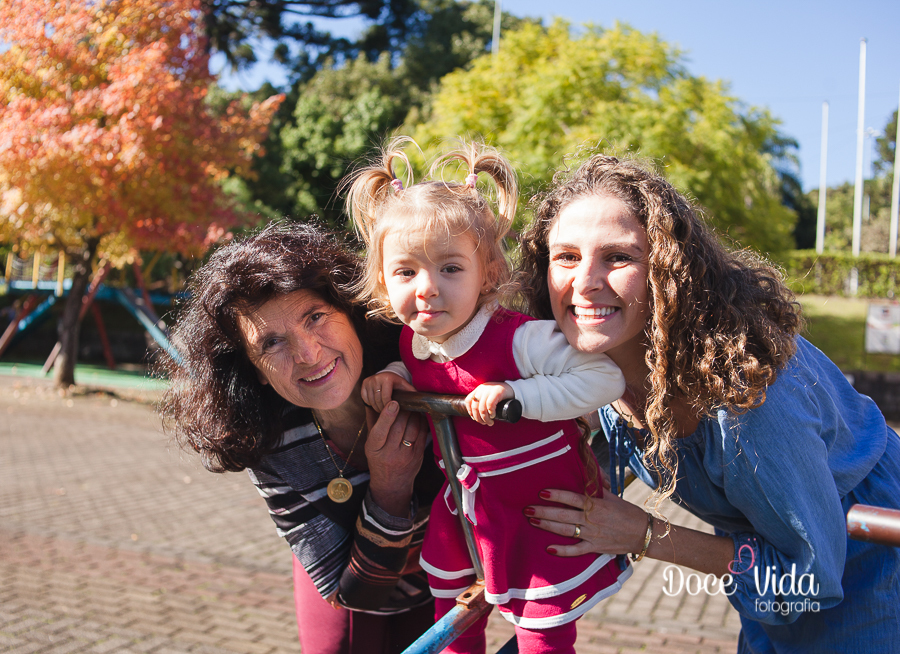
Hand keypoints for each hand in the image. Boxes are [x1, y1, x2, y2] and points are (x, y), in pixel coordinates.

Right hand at [361, 372, 415, 411]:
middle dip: (383, 409)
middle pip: (378, 401)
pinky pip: (365, 398)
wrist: (387, 376)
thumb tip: (422, 401)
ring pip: (371, 401)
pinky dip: (370, 403)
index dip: (389, 407)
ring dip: (377, 407)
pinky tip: (376, 403)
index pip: (386, 398)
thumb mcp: (406, 387)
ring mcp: (369, 381)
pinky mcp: (363, 384)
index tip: (393, 411)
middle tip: (388, 412)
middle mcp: (376, 378)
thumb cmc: (398, 385)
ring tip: (383, 409)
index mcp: (387, 378)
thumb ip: (412, 393)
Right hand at [364, 401, 428, 516]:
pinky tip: (419, 415)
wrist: (391, 483)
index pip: (380, 431)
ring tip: (412, 406)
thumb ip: (372, 424)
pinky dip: (421, 421)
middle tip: (404, 399)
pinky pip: (422, 433)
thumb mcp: (370, 445)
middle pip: (399, 426)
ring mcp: (406, 455)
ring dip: (414, 414)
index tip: (393, 402)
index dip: (387, 415)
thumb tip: (372, 402)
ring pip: (413, 428)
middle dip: (403, 410)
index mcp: (374, 449)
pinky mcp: (418, 455)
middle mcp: (390, 453)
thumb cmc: (379, 460)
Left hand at [465, 382, 512, 425]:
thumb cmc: (500, 396)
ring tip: (490, 422)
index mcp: (478, 389)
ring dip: (485, 418)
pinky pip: (490, 404)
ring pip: (482, 407)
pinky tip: (493, 415)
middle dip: (478, 418)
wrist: (513, 389)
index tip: (475, 418)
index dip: (470, 411)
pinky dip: (491, 412)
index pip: (468, 401)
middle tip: (484, 423)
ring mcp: (489, 389)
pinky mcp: (497, 392)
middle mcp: (482, 388)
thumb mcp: (488, 396)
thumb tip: (476, 416)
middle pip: (475, 406)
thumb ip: (482, 401)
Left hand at [524, 488, 648, 556]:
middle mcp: (592, 520)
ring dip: (548, 527)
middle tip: (527, 509)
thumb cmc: (627, 512)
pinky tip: (549, 548)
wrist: (642, 533)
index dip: (557, 496)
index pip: (573, 498)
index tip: (542, 492)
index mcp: (596, 505)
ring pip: (566, 531)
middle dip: (544, 512)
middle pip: (564, 516)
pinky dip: (563, 551)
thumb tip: (589, 471)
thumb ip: (597, 485)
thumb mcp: (612, 495)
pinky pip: (576, 550)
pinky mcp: (595, 548)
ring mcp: (592, 535)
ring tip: (532, 522)